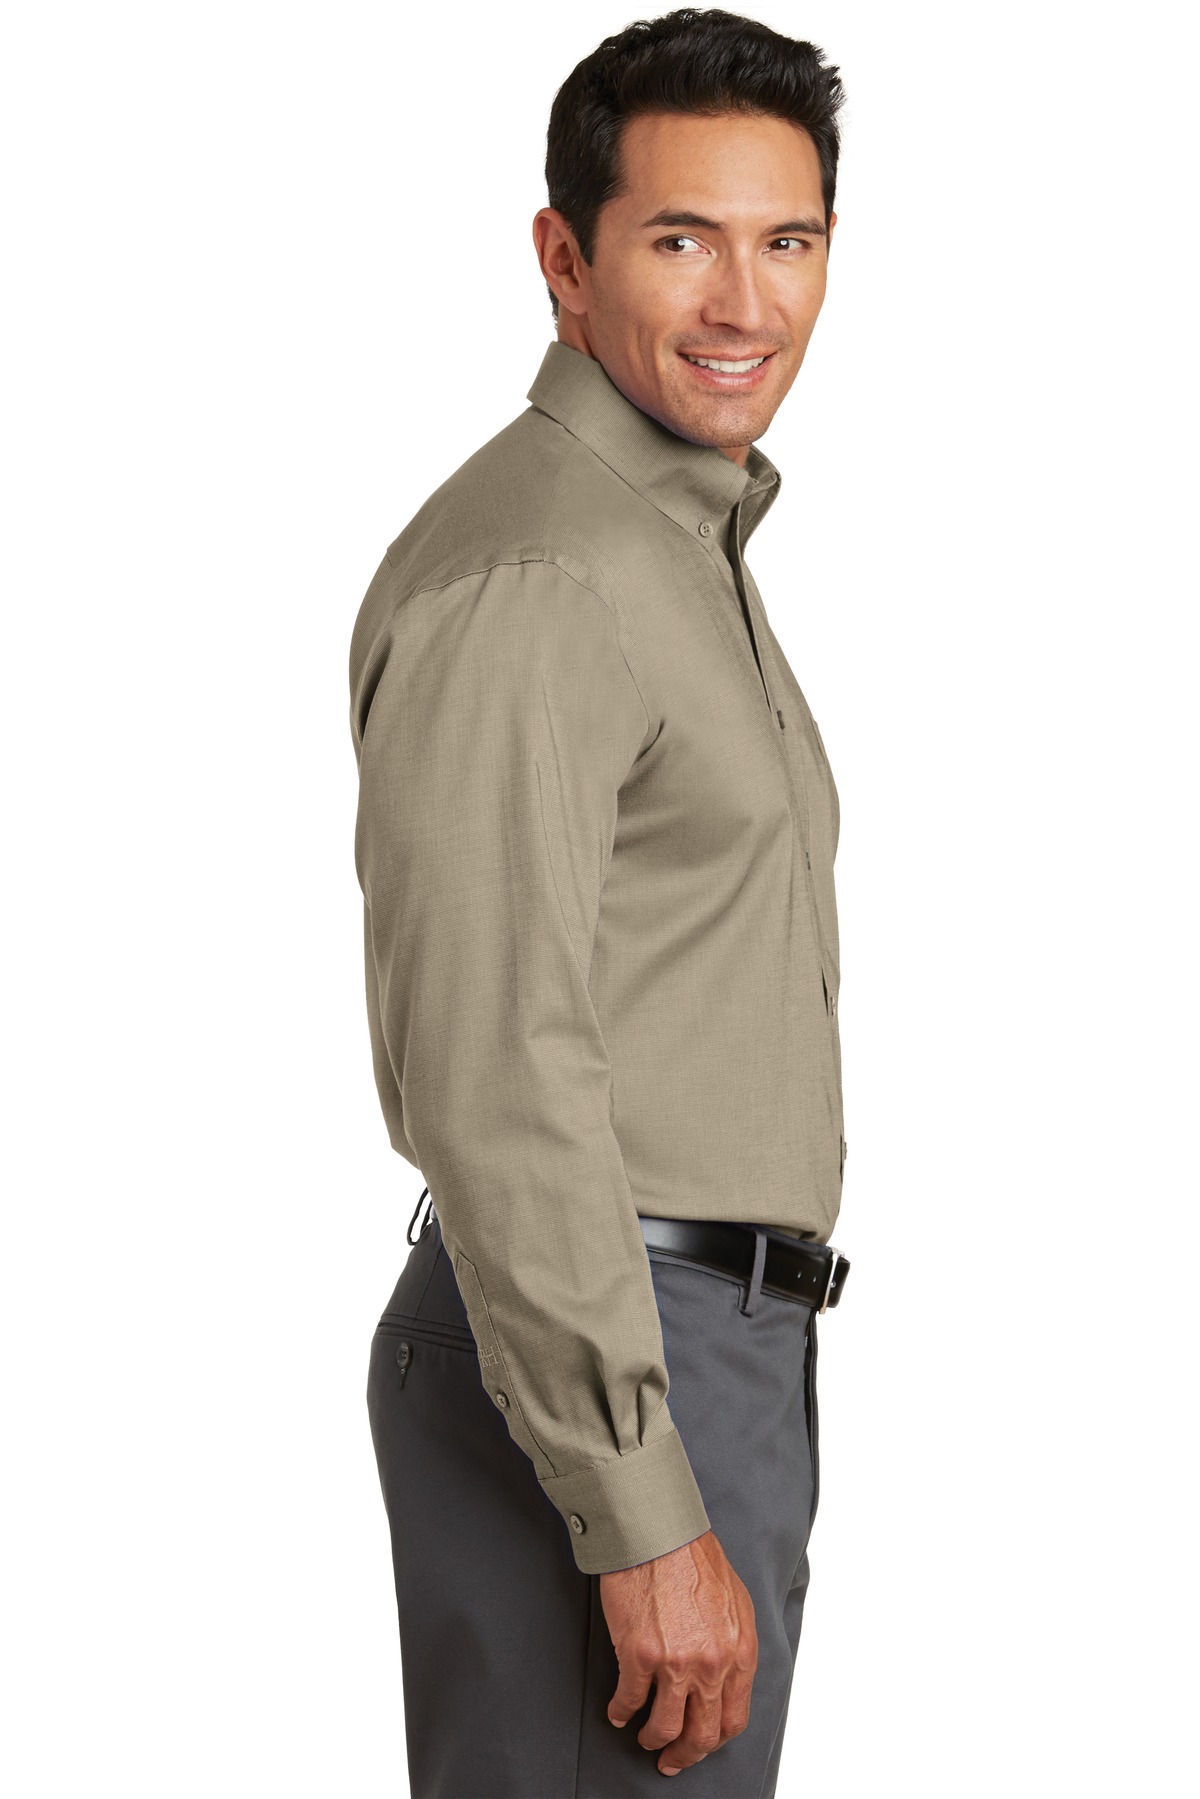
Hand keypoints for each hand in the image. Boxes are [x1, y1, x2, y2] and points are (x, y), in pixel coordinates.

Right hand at [600, 1529, 757, 1777]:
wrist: (658, 1532)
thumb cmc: (694, 1558)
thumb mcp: (735, 1603)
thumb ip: (734, 1645)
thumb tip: (725, 1676)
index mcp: (739, 1653)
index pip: (733, 1719)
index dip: (714, 1740)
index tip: (700, 1744)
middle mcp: (711, 1665)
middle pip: (702, 1734)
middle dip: (685, 1754)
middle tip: (671, 1759)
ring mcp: (675, 1664)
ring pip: (664, 1727)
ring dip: (652, 1739)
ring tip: (645, 1737)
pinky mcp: (639, 1656)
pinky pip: (629, 1701)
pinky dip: (621, 1711)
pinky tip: (618, 1710)